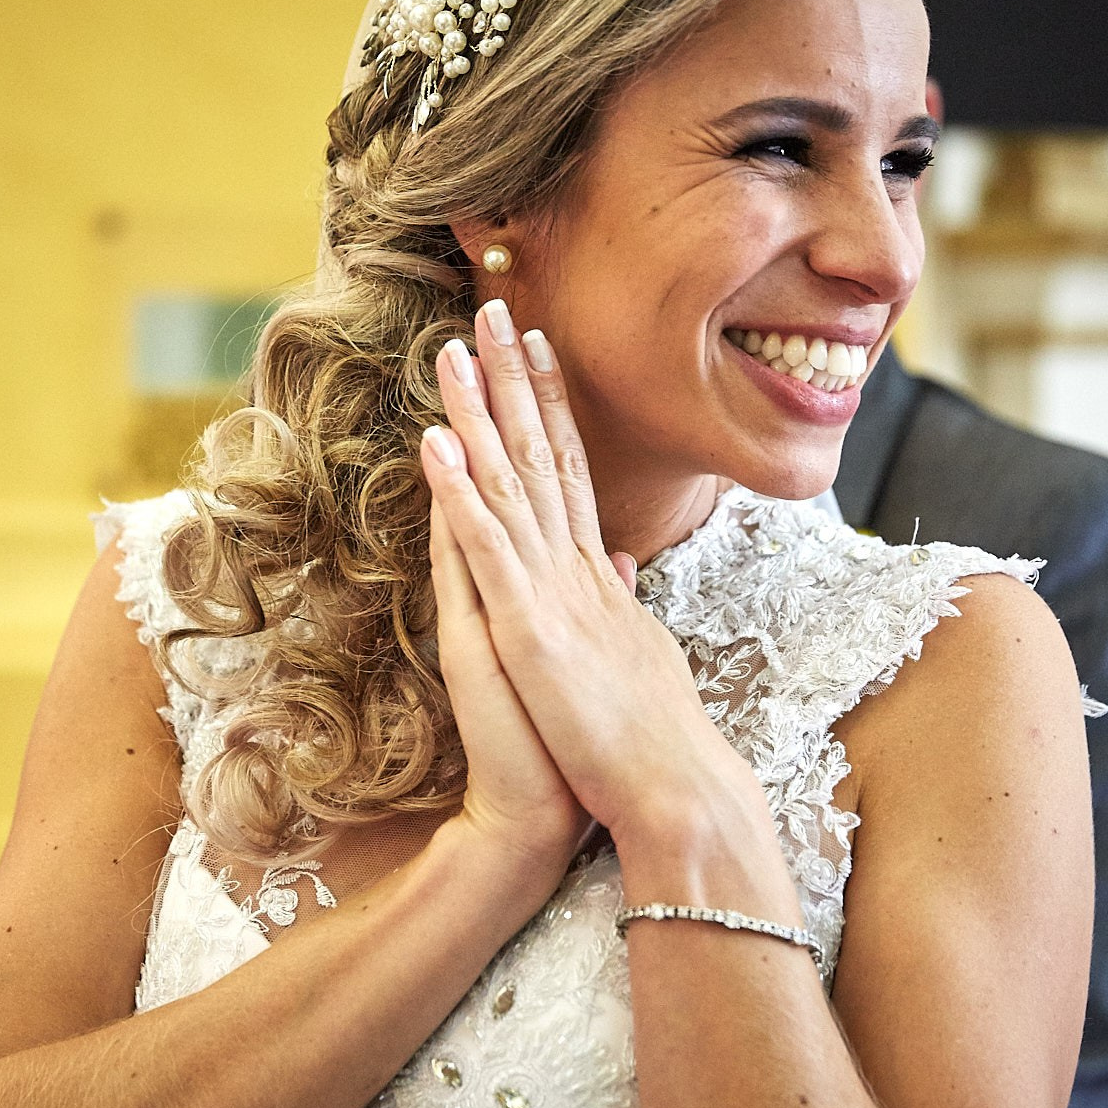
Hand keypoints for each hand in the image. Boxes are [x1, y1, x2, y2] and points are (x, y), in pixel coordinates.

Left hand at [418, 300, 750, 841]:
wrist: (671, 796)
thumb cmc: (648, 743)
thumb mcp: (634, 658)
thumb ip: (621, 603)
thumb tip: (617, 564)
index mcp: (596, 579)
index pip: (571, 472)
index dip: (552, 407)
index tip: (537, 351)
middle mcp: (578, 569)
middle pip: (543, 455)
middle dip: (514, 379)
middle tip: (494, 311)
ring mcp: (555, 594)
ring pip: (512, 484)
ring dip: (480, 413)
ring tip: (452, 350)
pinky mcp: (530, 629)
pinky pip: (488, 548)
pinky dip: (462, 492)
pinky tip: (437, 442)